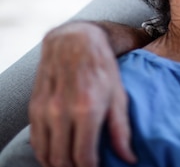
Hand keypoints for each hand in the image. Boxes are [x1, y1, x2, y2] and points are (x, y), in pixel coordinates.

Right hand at [29, 21, 136, 166]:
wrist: (74, 40)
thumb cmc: (102, 67)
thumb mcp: (119, 96)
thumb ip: (122, 130)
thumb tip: (129, 158)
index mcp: (87, 109)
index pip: (84, 157)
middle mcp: (62, 111)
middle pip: (63, 160)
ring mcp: (45, 109)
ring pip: (46, 154)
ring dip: (58, 165)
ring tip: (73, 165)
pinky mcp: (34, 107)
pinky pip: (36, 140)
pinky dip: (45, 153)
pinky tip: (57, 154)